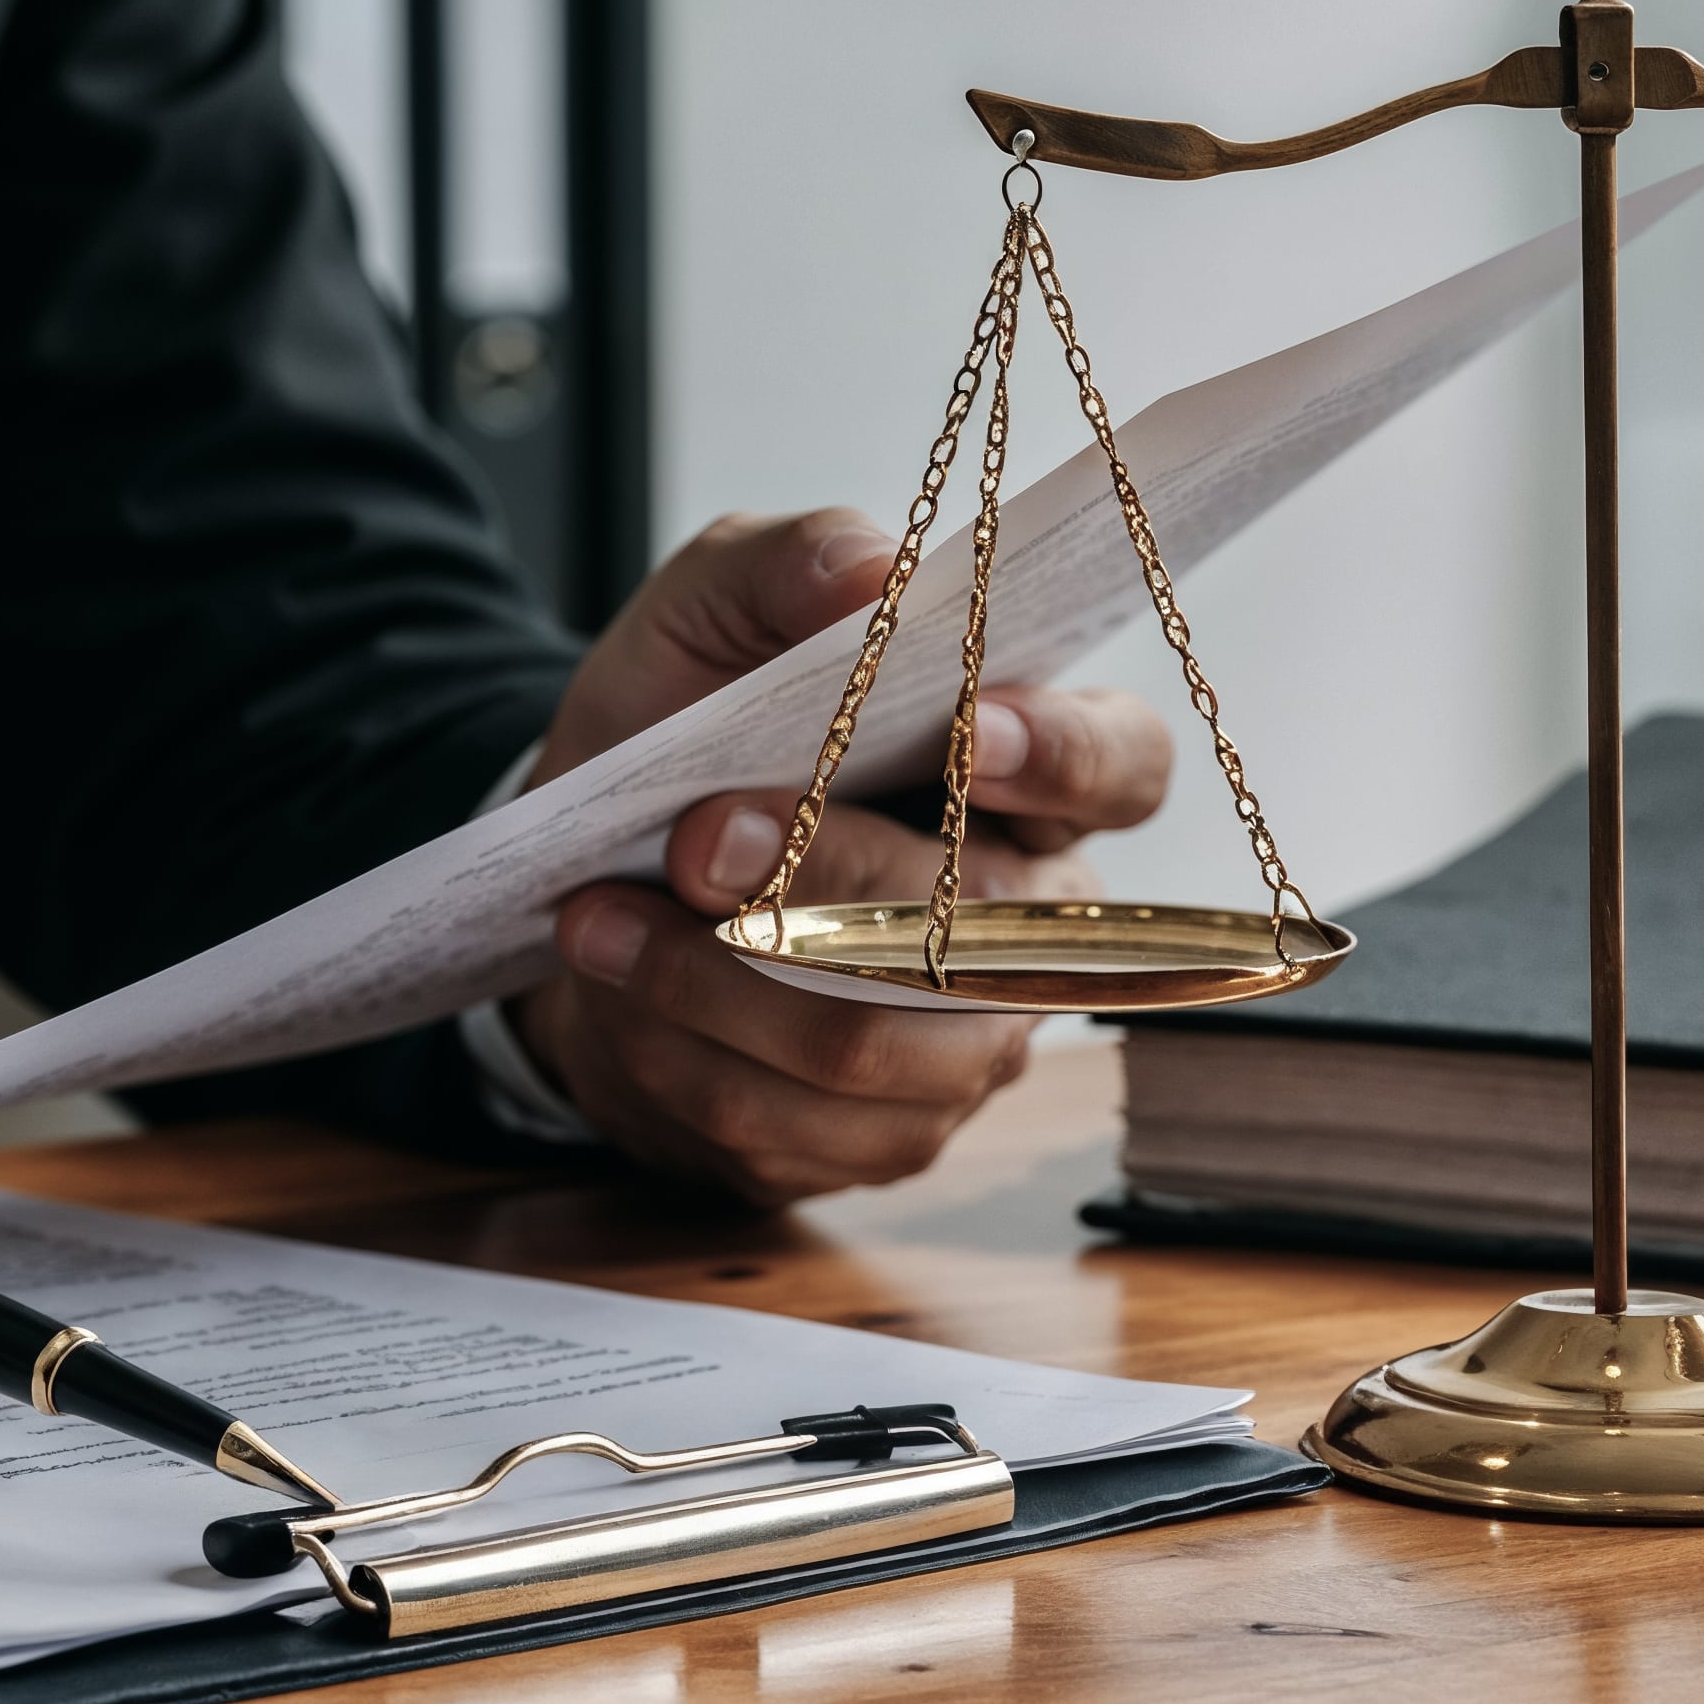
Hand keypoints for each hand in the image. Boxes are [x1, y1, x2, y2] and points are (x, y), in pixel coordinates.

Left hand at [507, 509, 1173, 1205]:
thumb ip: (783, 564)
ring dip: (712, 978)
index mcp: (1026, 771)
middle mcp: (1031, 921)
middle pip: (974, 922)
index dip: (1060, 757)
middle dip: (818, 876)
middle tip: (691, 835)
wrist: (582, 876)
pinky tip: (614, 985)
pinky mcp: (881, 1138)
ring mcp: (966, 1047)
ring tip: (599, 917)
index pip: (1121, 766)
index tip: (960, 731)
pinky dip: (675, 1050)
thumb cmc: (680, 728)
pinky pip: (787, 1125)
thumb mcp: (702, 614)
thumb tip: (867, 566)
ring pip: (869, 1042)